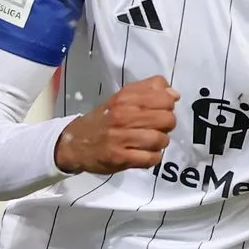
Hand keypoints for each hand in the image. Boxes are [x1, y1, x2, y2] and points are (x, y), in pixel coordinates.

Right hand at [54, 76, 179, 174]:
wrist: (75, 143)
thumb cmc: (104, 119)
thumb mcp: (122, 97)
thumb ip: (149, 90)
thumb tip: (174, 95)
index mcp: (125, 98)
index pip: (165, 98)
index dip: (167, 106)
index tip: (159, 111)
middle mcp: (123, 115)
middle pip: (167, 120)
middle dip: (166, 126)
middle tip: (155, 128)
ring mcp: (121, 137)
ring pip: (161, 140)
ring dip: (160, 143)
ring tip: (149, 142)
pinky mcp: (120, 157)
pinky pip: (151, 158)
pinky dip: (152, 157)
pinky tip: (144, 154)